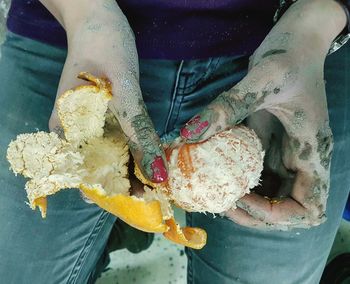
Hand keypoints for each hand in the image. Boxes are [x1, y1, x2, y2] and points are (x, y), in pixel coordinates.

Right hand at [48, 1, 167, 182]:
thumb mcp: (122, 84)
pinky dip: (136, 154)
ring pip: (111, 159)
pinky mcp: (106, 119)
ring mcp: (91, 126)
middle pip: (99, 171)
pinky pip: (120, 143)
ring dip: (133, 173)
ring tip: (157, 184)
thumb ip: (136, 126)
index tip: (138, 202)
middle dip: (126, 187)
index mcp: (68, 128)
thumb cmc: (103, 45)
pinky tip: (152, 161)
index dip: (111, 194)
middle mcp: (76, 133)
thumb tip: (156, 170)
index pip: (85, 175)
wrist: (98, 21)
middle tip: (155, 196)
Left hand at [179, 0, 345, 228]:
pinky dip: (237, 181)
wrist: (295, 42)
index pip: (308, 207)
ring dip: (243, 202)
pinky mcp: (268, 144)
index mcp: (312, 152)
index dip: (276, 215)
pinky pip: (254, 174)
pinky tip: (215, 172)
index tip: (242, 197)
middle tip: (220, 201)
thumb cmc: (291, 57)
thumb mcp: (263, 79)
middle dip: (254, 215)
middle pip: (286, 211)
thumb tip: (189, 134)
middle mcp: (301, 160)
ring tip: (214, 192)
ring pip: (269, 196)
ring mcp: (285, 154)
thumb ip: (229, 107)